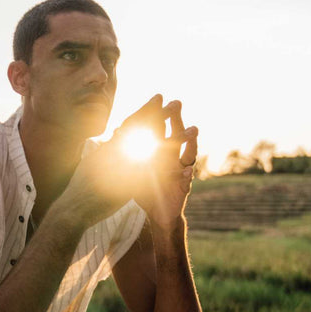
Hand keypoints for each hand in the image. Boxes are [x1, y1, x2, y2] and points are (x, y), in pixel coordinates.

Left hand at [114, 95, 197, 227]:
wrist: (160, 214)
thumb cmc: (147, 190)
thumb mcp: (136, 170)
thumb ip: (129, 151)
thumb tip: (116, 131)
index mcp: (161, 153)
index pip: (159, 130)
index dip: (157, 115)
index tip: (157, 97)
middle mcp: (172, 159)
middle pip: (176, 136)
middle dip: (176, 120)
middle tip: (177, 103)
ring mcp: (180, 172)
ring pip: (188, 154)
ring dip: (190, 143)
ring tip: (194, 130)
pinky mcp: (183, 189)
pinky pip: (186, 182)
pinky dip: (187, 176)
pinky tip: (188, 171)